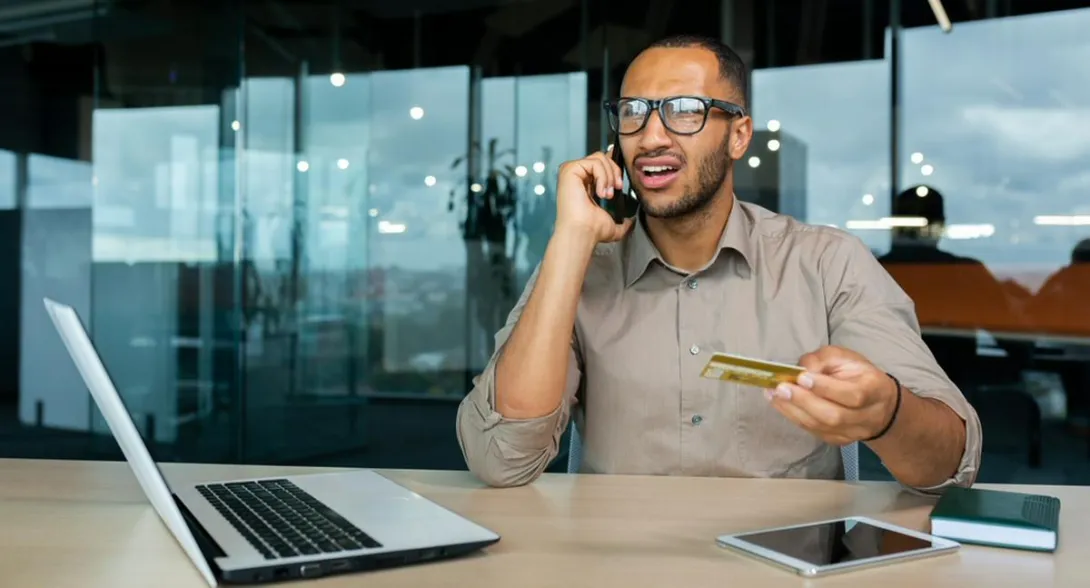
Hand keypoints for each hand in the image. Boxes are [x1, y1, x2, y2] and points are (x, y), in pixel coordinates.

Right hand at [554, 145, 634, 242]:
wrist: (584, 233)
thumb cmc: (592, 230)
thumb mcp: (613, 225)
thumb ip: (623, 222)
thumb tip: (632, 221)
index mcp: (584, 183)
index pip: (601, 164)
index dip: (613, 167)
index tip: (620, 184)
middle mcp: (576, 175)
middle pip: (602, 157)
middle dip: (614, 172)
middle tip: (616, 189)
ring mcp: (571, 171)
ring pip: (599, 158)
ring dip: (609, 176)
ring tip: (607, 194)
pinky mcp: (570, 170)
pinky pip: (594, 162)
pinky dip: (602, 177)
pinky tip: (600, 192)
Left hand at [765, 346, 898, 445]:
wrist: (879, 405)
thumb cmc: (858, 374)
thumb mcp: (845, 357)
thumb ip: (823, 359)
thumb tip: (801, 369)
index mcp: (874, 389)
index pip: (852, 394)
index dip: (826, 388)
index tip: (802, 377)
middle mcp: (867, 416)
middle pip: (834, 415)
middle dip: (804, 401)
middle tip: (780, 388)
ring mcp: (853, 432)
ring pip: (821, 427)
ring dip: (793, 410)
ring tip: (773, 395)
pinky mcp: (839, 440)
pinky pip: (814, 432)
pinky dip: (795, 417)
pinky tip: (781, 405)